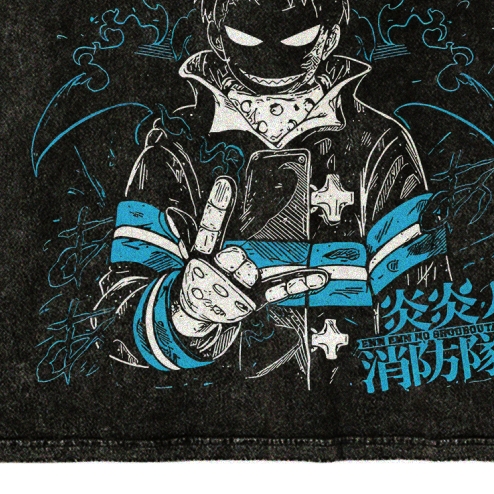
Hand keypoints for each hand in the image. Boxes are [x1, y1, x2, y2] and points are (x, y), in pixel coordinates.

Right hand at [171, 176, 327, 338]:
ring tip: (232, 286)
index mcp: (200, 256)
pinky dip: (301, 282)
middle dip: (233, 261)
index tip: (227, 181)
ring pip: (250, 272)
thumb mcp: (192, 252)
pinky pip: (280, 289)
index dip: (218, 204)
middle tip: (224, 272)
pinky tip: (322, 275)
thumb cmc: (199, 274)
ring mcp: (233, 291)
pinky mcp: (252, 303)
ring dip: (246, 277)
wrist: (195, 313)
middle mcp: (213, 275)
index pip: (208, 226)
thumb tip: (171, 212)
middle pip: (236, 256)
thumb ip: (188, 230)